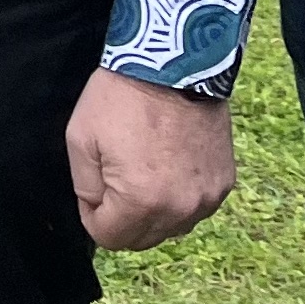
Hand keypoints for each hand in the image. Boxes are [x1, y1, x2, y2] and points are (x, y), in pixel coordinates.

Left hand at [69, 70, 236, 250]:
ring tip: (144, 170)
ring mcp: (207, 197)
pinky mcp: (224, 182)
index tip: (93, 189)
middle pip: (142, 240)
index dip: (92, 216)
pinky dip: (179, 197)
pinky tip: (169, 165)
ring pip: (171, 227)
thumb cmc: (121, 97)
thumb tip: (97, 210)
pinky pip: (195, 207)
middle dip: (122, 218)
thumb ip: (85, 188)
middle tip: (115, 178)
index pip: (110, 239)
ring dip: (153, 212)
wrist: (175, 63)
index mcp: (141, 202)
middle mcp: (180, 209)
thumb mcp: (80, 139)